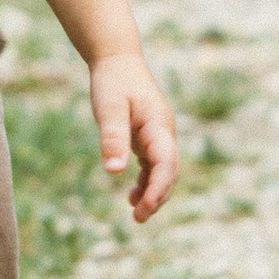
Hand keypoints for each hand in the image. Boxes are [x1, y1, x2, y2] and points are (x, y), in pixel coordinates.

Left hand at [89, 50, 176, 223]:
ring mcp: (157, 135)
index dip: (158, 188)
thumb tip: (115, 171)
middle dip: (157, 196)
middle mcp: (163, 132)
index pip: (166, 163)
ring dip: (153, 192)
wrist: (117, 60)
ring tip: (136, 213)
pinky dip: (145, 181)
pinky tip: (132, 195)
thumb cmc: (113, 81)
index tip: (143, 208)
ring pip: (162, 171)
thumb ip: (113, 137)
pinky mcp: (148, 137)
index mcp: (158, 125)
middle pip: (169, 171)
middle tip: (139, 218)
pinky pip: (152, 165)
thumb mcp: (109, 107)